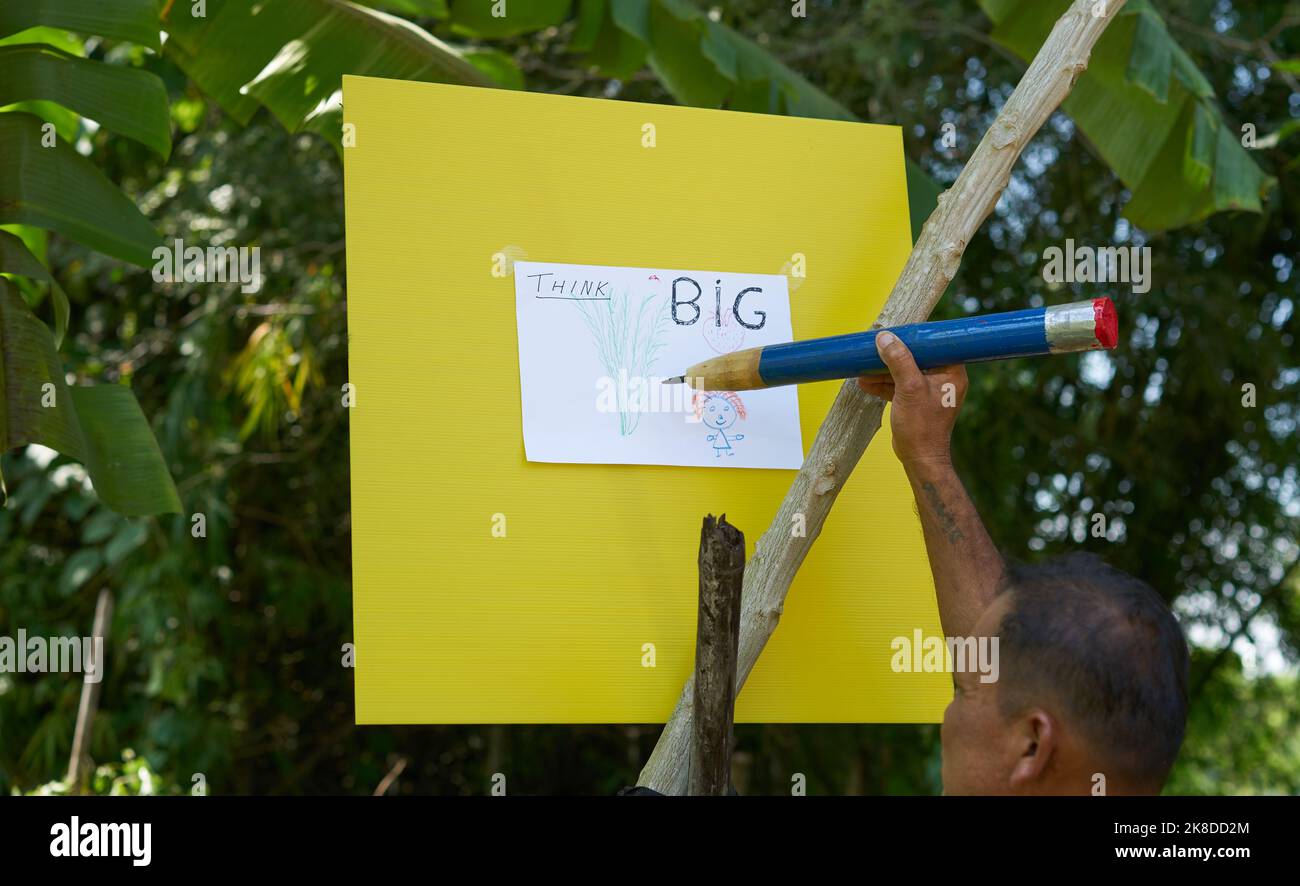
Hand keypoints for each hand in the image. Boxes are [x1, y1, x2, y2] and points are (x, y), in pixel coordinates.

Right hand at [857, 331, 966, 469]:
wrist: (919, 459)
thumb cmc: (922, 427)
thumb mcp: (909, 388)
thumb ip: (898, 361)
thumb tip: (886, 338)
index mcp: (951, 373)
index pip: (935, 345)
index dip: (916, 337)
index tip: (897, 330)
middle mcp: (943, 379)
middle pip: (916, 357)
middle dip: (893, 354)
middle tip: (875, 345)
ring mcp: (928, 391)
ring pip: (904, 372)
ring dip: (883, 370)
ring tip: (862, 367)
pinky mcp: (916, 401)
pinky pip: (899, 386)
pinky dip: (883, 384)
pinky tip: (864, 382)